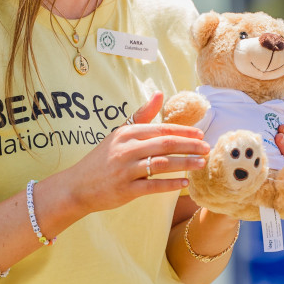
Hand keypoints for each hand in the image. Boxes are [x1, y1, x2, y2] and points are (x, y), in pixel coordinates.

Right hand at [58, 92, 208, 213]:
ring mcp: (126, 170)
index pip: (161, 129)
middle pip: (165, 145)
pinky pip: (153, 185)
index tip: (200, 134)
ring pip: (161, 164)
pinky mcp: (126, 189)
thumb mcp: (119, 133)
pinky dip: (170, 184)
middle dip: (189, 146)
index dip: (183, 132)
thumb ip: (141, 115)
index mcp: (127, 133)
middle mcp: (127, 149)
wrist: (77, 186)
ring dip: (184, 163)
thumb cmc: (102, 158)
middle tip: (207, 148)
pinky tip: (185, 183)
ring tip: (201, 163)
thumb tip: (159, 93)